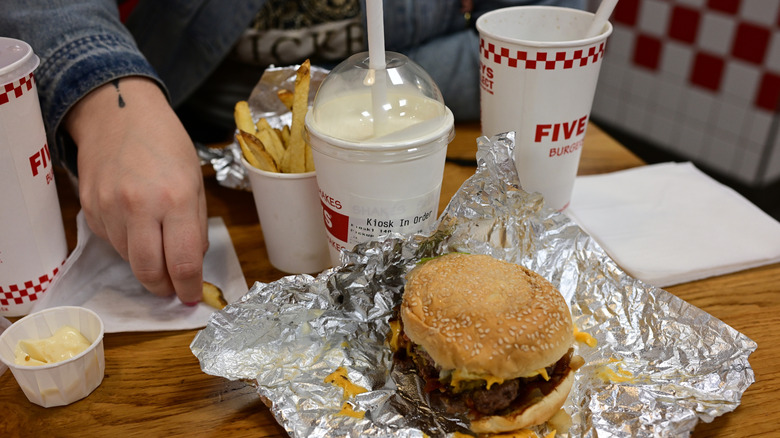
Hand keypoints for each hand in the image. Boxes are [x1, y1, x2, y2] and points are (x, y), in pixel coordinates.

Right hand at [64, 76, 207, 303]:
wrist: (119, 113)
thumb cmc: (166, 144)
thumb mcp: (194, 181)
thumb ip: (195, 225)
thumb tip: (192, 263)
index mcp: (176, 198)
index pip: (183, 262)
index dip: (188, 286)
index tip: (191, 296)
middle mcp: (140, 206)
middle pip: (149, 271)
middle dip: (163, 287)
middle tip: (173, 288)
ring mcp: (109, 207)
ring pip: (128, 259)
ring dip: (145, 262)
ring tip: (156, 244)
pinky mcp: (88, 207)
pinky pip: (110, 240)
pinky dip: (125, 242)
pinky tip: (134, 222)